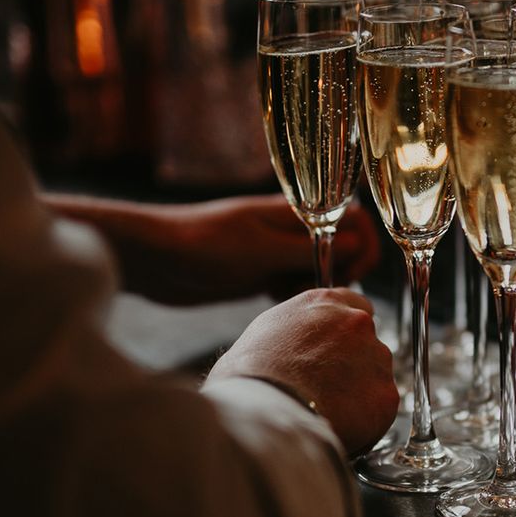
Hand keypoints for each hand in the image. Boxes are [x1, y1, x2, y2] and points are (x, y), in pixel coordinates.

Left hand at [173, 195, 380, 303]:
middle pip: (340, 245)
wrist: (152, 259)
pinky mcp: (260, 273)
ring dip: (316, 287)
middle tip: (322, 290)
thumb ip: (308, 250)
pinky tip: (277, 302)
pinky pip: (294, 284)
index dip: (363, 245)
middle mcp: (289, 229)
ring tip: (294, 298)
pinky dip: (295, 296)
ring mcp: (274, 251)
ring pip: (318, 268)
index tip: (352, 271)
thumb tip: (357, 247)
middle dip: (342, 271)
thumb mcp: (261, 251)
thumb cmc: (203, 246)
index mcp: (293, 213)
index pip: (352, 218)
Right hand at [206, 289, 397, 455]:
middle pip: (369, 344)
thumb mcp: (264, 332)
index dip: (347, 334)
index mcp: (326, 302)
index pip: (357, 307)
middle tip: (327, 388)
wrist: (262, 411)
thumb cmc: (250, 376)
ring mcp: (376, 358)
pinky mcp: (385, 395)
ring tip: (328, 410)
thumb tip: (297, 346)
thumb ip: (297, 330)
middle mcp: (357, 323)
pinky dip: (366, 421)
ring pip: (377, 377)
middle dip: (354, 365)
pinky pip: (381, 409)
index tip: (338, 352)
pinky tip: (339, 425)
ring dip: (361, 393)